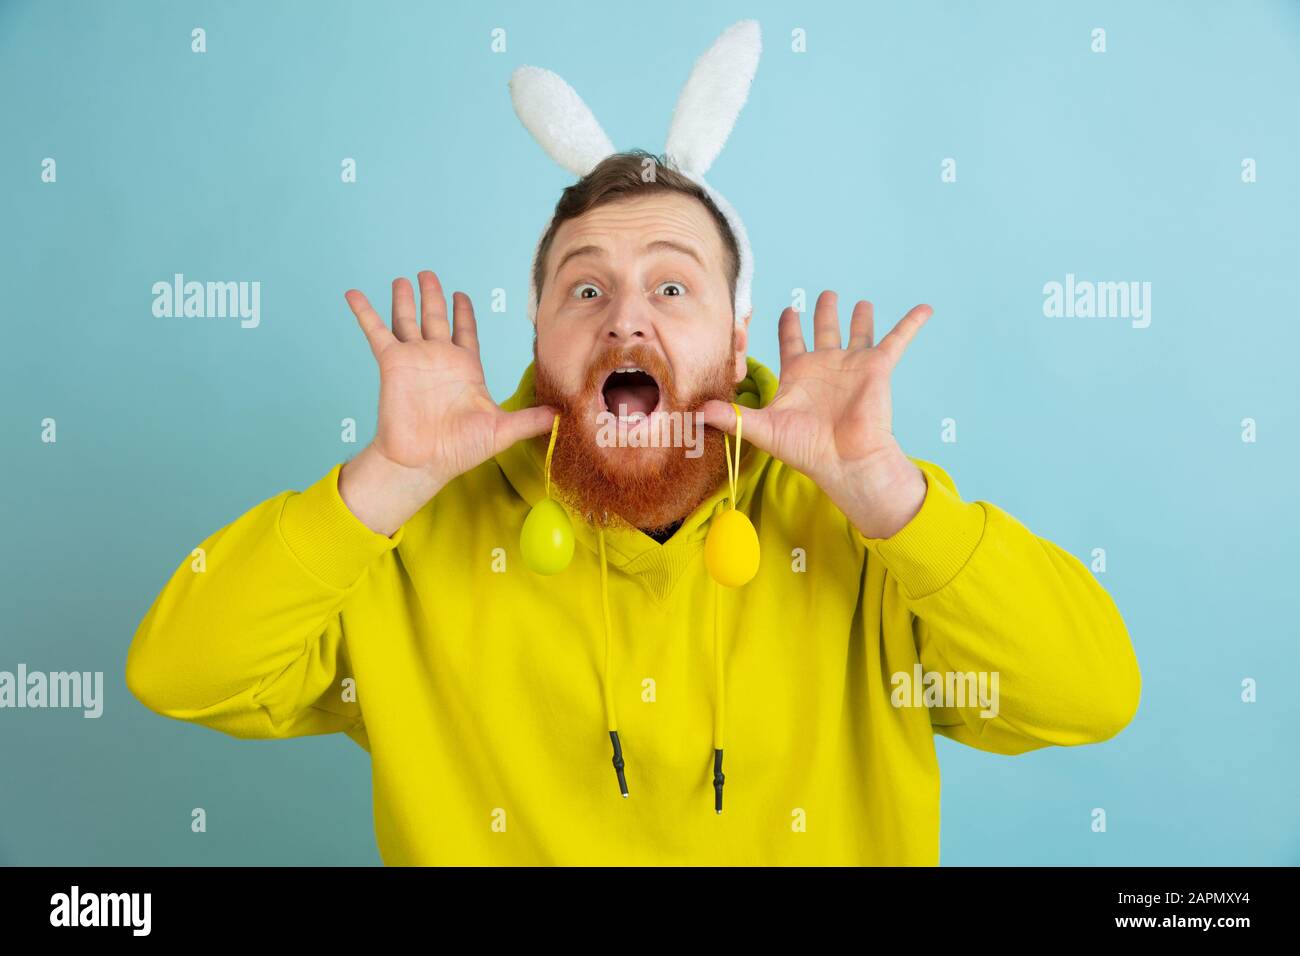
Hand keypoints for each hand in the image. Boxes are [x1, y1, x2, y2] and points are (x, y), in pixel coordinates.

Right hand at [338, 270, 556, 534]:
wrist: (423, 461)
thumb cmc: (460, 450)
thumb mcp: (502, 430)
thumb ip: (529, 419)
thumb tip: (561, 416)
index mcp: (465, 369)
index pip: (466, 333)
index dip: (463, 314)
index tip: (461, 295)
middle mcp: (439, 359)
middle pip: (435, 318)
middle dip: (433, 296)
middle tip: (429, 273)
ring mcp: (414, 359)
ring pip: (408, 320)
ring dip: (404, 299)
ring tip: (403, 279)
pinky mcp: (392, 363)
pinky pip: (376, 331)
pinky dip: (365, 312)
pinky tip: (354, 293)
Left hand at [701, 291, 931, 539]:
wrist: (845, 461)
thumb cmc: (805, 449)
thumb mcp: (762, 429)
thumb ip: (731, 417)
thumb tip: (695, 413)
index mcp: (798, 374)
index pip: (790, 341)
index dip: (786, 325)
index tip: (782, 309)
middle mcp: (825, 366)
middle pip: (823, 329)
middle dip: (822, 312)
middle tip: (823, 295)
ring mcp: (852, 365)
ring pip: (858, 331)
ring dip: (859, 316)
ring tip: (859, 301)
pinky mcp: (877, 368)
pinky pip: (898, 339)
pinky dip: (911, 323)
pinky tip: (925, 307)